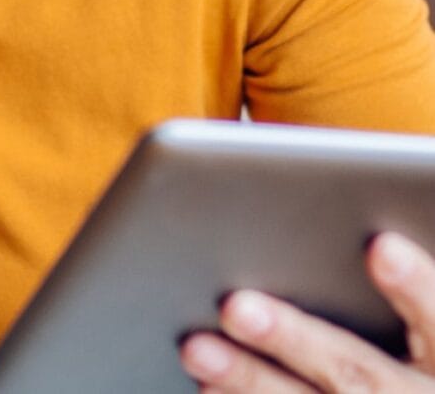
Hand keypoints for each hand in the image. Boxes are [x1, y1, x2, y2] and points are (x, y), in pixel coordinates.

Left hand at [181, 232, 434, 391]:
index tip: (380, 246)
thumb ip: (401, 287)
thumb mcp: (426, 325)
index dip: (414, 284)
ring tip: (196, 348)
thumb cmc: (418, 348)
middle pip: (357, 372)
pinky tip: (208, 388)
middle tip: (237, 307)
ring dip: (249, 380)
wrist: (404, 391)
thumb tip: (359, 230)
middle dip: (294, 340)